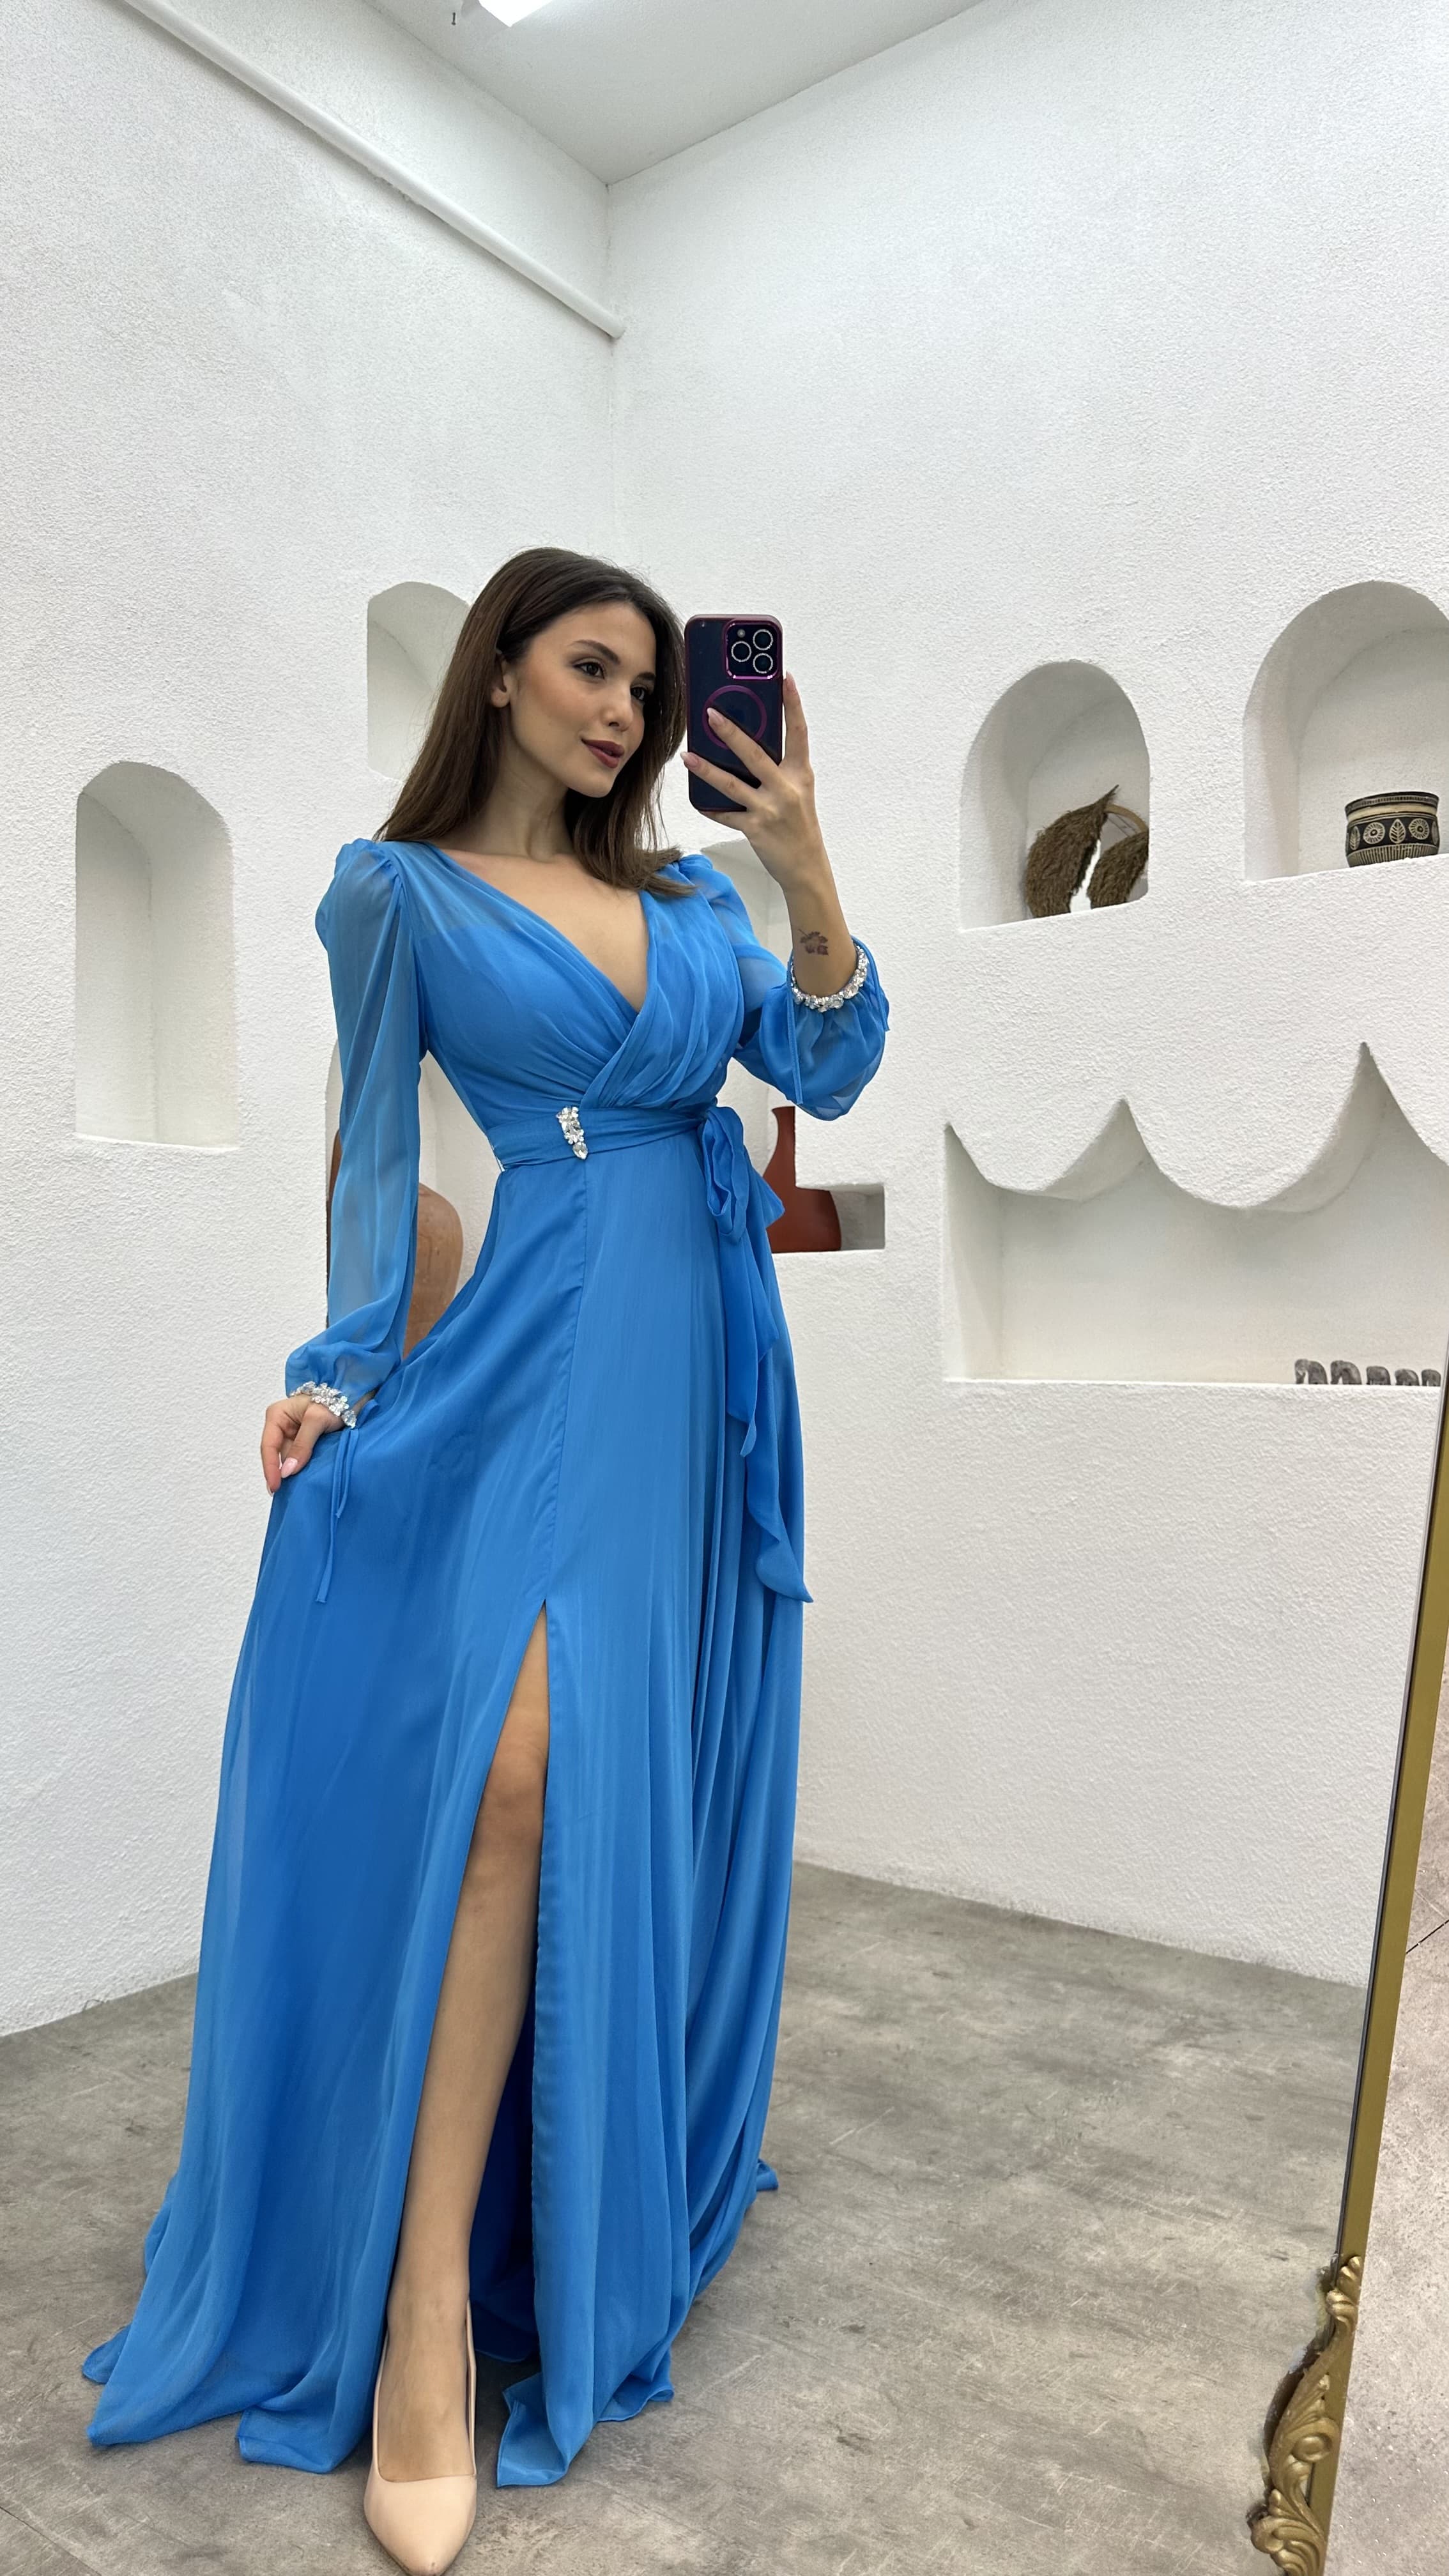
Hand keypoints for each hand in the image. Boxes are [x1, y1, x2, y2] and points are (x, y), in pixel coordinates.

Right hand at [261, 1393, 343, 1493]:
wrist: (356, 1396)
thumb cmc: (336, 1400)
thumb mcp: (317, 1420)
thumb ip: (302, 1445)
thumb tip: (287, 1471)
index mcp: (277, 1415)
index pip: (268, 1446)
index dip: (270, 1468)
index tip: (276, 1487)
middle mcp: (282, 1426)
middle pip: (277, 1455)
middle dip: (282, 1473)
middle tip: (286, 1494)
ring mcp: (293, 1435)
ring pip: (290, 1459)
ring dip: (294, 1473)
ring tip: (297, 1490)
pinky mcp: (305, 1442)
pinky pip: (301, 1459)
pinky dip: (304, 1469)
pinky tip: (306, 1480)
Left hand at [683, 669, 858, 996]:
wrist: (806, 867)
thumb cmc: (799, 826)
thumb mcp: (798, 792)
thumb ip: (779, 769)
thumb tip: (746, 746)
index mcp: (801, 774)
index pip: (798, 732)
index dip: (793, 704)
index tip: (785, 677)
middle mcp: (787, 789)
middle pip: (756, 754)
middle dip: (732, 732)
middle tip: (710, 713)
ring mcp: (770, 810)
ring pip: (733, 784)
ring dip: (707, 769)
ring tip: (687, 756)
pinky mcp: (755, 829)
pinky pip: (726, 814)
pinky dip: (710, 806)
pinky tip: (695, 796)